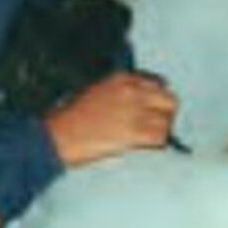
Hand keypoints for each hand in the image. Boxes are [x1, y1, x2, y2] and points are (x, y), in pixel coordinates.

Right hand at [44, 72, 178, 165]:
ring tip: (147, 140)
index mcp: (121, 79)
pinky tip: (143, 147)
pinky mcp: (134, 132)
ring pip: (167, 121)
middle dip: (165, 114)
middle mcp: (131, 92)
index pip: (157, 84)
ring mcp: (134, 112)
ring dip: (160, 132)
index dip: (157, 101)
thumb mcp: (96, 92)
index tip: (154, 111)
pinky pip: (160, 138)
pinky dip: (155, 145)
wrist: (58, 136)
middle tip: (156, 126)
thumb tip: (141, 106)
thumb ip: (120, 94)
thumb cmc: (71, 118)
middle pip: (169, 100)